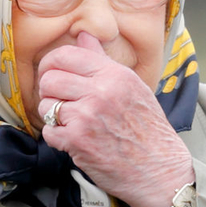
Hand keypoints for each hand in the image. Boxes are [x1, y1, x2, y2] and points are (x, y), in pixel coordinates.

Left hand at [38, 32, 194, 206]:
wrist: (159, 170)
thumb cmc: (147, 129)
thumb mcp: (132, 86)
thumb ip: (103, 61)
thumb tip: (83, 36)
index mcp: (114, 74)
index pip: (65, 55)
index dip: (50, 64)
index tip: (51, 73)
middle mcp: (100, 92)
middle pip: (49, 79)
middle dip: (49, 91)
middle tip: (59, 101)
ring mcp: (87, 117)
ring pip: (46, 106)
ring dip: (52, 116)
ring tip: (71, 122)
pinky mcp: (77, 142)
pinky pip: (48, 132)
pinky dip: (56, 137)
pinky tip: (74, 139)